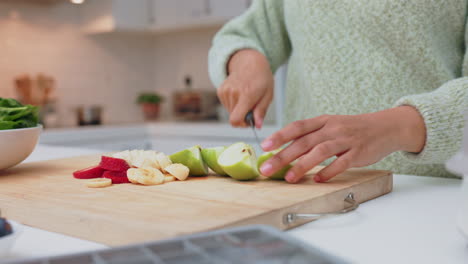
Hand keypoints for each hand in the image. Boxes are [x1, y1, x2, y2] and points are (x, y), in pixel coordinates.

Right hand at [217, 49, 273, 127]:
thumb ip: (261, 111)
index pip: (235, 119)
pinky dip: (233, 103)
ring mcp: (225, 91)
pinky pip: (226, 105)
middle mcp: (233, 93)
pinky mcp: (220, 90)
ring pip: (229, 111)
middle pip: (233, 117)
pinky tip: (239, 94)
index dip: (242, 124)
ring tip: (245, 98)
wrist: (250, 62)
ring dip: (238, 109)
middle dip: (242, 116)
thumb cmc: (261, 79)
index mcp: (247, 95)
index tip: (249, 121)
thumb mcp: (268, 95)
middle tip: (251, 107)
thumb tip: (257, 125)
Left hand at [259, 106, 425, 182]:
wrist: (386, 127)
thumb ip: (311, 135)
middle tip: (268, 168)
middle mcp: (332, 128)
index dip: (280, 135)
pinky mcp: (359, 152)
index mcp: (323, 121)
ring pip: (320, 151)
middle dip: (283, 156)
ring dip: (302, 165)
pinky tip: (317, 179)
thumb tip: (285, 149)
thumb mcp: (331, 125)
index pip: (297, 127)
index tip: (265, 146)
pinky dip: (329, 171)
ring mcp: (346, 140)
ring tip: (289, 178)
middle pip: (304, 142)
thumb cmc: (353, 129)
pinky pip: (342, 163)